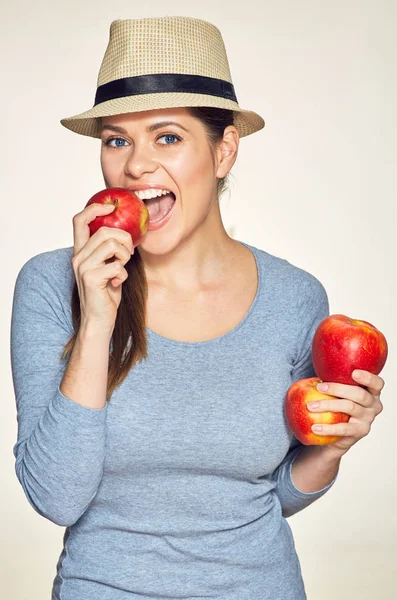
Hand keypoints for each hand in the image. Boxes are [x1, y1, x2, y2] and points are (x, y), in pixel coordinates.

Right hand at [72, 202, 133, 333]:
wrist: (99, 320)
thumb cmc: (106, 294)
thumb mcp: (108, 266)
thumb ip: (111, 250)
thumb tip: (129, 232)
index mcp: (81, 251)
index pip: (79, 220)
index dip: (95, 209)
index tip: (111, 207)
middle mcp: (78, 256)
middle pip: (104, 231)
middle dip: (124, 238)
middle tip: (129, 253)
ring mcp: (83, 267)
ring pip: (112, 244)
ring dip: (125, 256)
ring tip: (123, 268)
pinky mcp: (91, 278)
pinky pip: (117, 265)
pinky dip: (123, 274)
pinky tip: (118, 283)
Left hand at [307, 369, 384, 458]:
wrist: (339, 435)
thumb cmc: (338, 405)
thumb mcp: (339, 392)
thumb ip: (335, 380)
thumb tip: (319, 368)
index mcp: (372, 392)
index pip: (377, 383)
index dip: (368, 377)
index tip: (354, 372)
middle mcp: (374, 405)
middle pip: (359, 394)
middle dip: (338, 389)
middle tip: (319, 387)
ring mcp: (368, 419)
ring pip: (350, 407)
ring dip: (328, 405)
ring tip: (310, 406)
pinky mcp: (359, 432)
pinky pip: (344, 429)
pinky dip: (328, 428)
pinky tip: (315, 428)